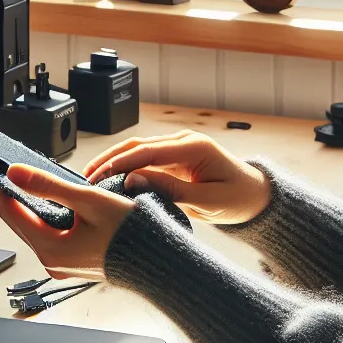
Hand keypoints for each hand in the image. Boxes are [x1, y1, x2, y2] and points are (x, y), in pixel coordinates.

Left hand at [0, 161, 134, 280]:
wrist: (161, 265)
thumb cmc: (134, 237)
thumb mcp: (89, 201)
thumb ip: (49, 186)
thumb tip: (16, 173)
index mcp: (52, 250)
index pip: (11, 213)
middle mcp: (54, 262)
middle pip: (20, 222)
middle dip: (10, 194)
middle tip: (1, 170)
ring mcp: (64, 264)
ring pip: (35, 229)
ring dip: (27, 204)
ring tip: (22, 180)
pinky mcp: (76, 262)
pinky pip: (50, 235)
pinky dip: (45, 216)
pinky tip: (48, 201)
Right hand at [82, 129, 271, 224]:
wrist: (256, 197)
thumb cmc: (239, 198)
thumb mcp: (208, 201)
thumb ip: (171, 190)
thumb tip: (134, 180)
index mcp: (193, 147)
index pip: (148, 151)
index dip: (120, 163)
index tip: (98, 177)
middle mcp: (183, 142)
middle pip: (136, 146)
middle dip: (108, 160)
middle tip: (85, 178)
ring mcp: (177, 149)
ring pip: (137, 151)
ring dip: (112, 162)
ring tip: (89, 178)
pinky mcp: (173, 160)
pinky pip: (144, 161)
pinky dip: (124, 168)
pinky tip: (108, 180)